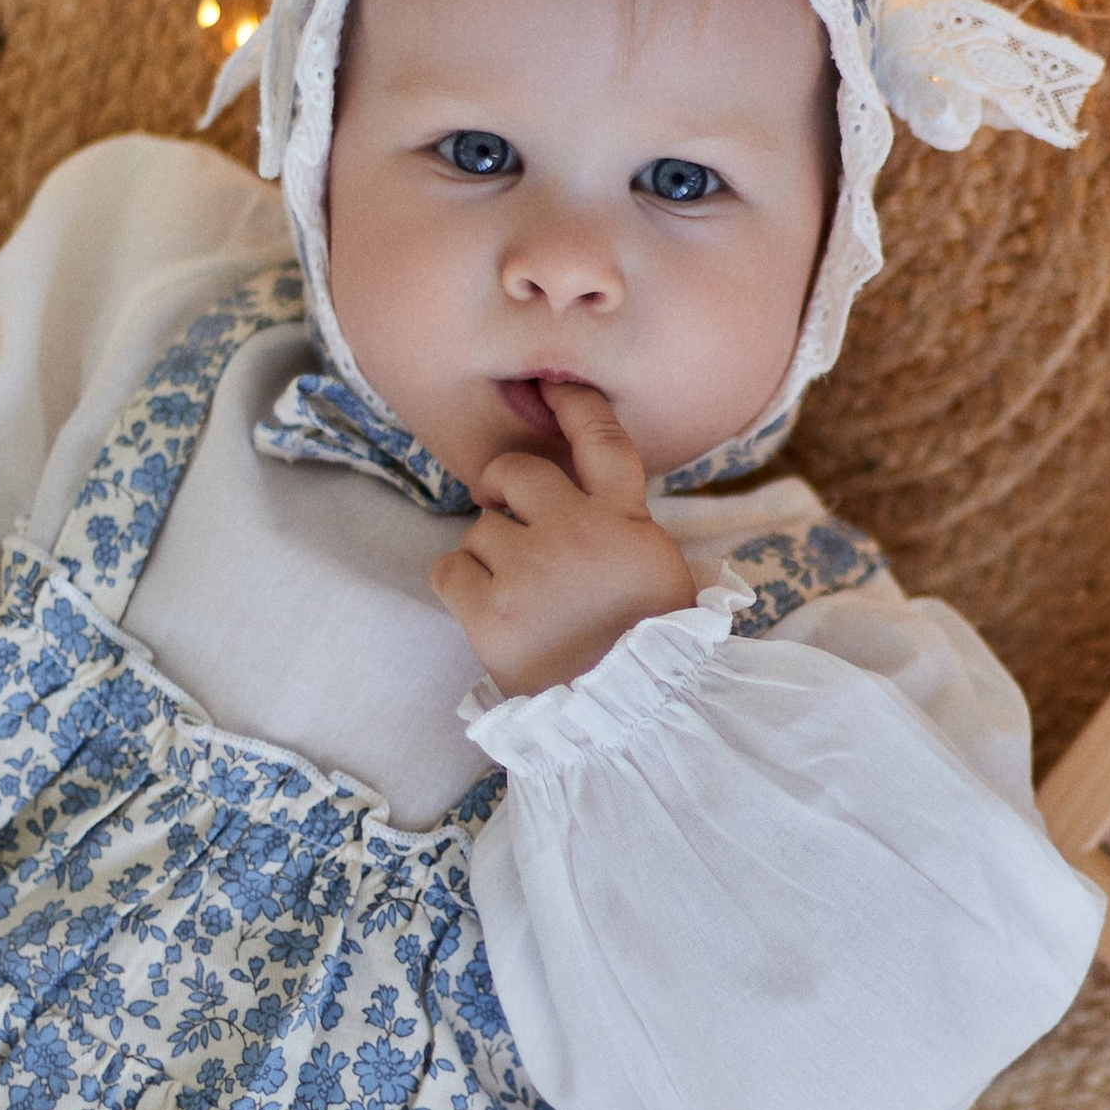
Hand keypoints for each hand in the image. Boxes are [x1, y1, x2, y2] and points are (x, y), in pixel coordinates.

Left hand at [431, 383, 698, 695]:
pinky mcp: (489, 612)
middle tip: (515, 522)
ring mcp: (530, 571)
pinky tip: (491, 610)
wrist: (628, 721)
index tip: (551, 388)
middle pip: (516, 472)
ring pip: (479, 528)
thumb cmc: (648, 649)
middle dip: (506, 490)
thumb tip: (592, 500)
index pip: (601, 440)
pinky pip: (449, 569)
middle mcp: (577, 533)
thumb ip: (625, 528)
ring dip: (491, 554)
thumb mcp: (660, 573)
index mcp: (626, 522)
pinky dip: (461, 586)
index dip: (574, 406)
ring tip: (521, 596)